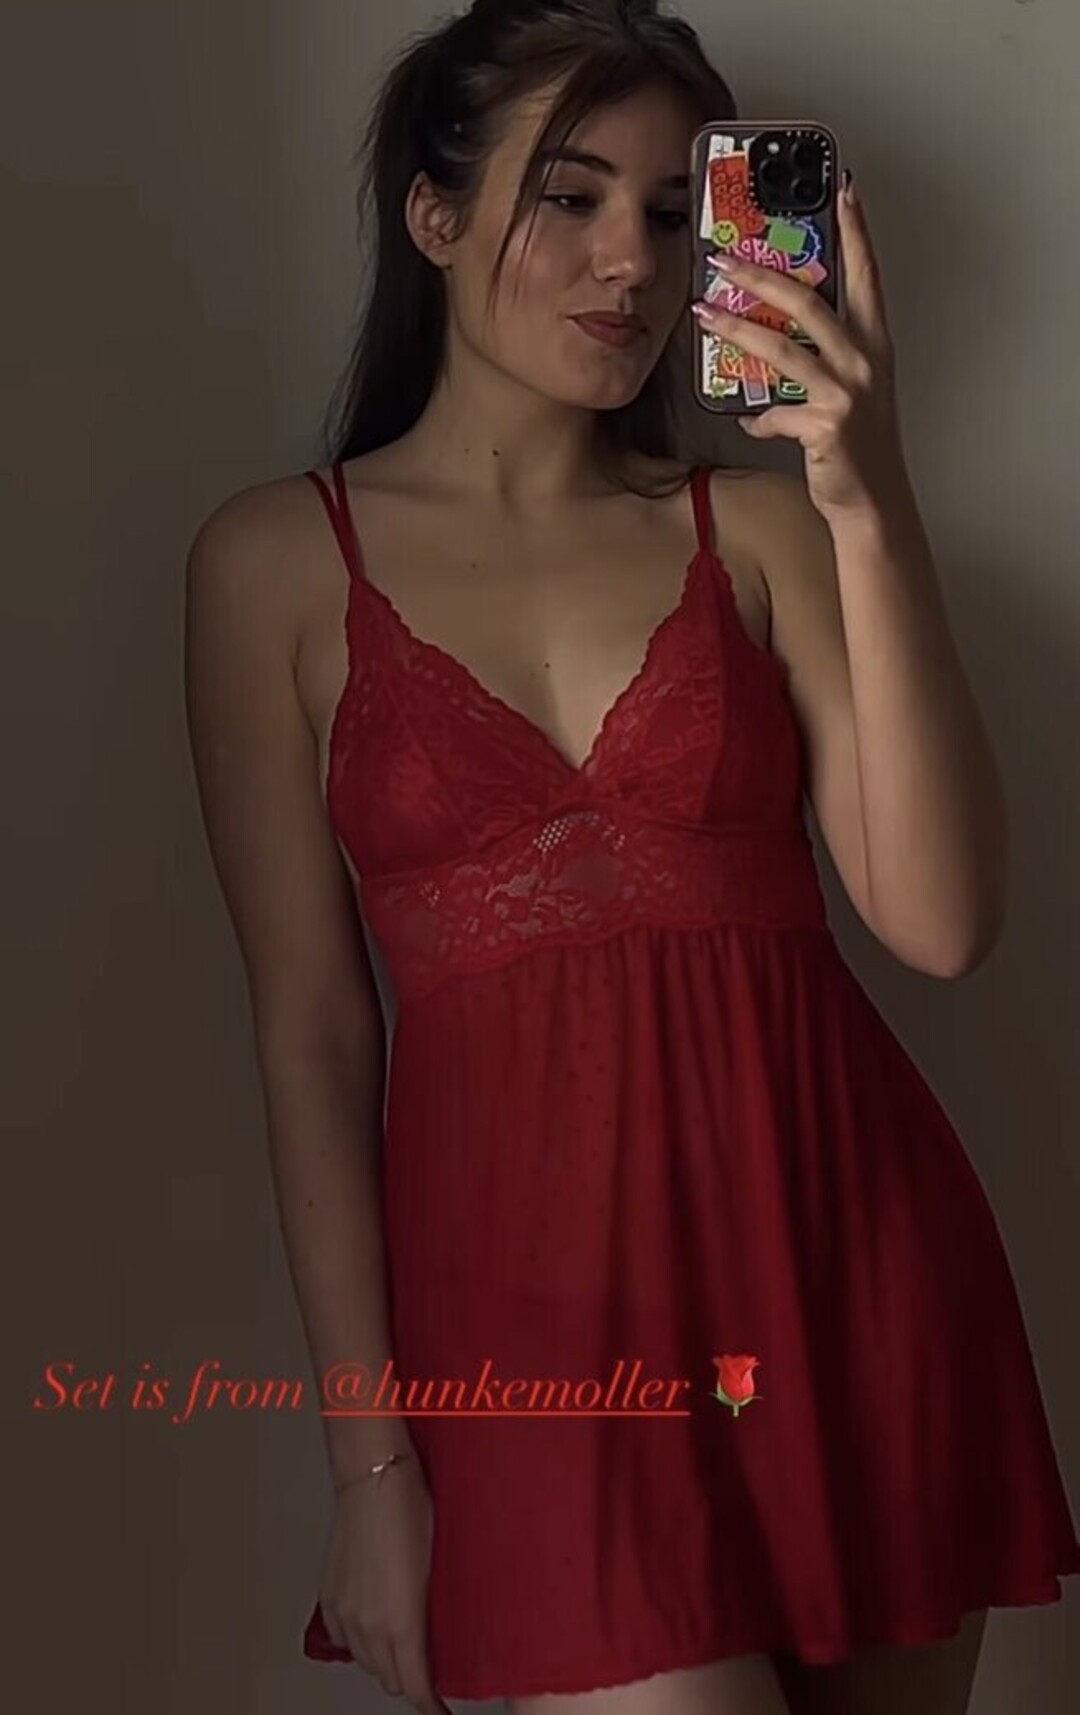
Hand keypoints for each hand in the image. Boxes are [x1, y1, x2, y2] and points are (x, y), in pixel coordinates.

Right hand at [318, 1449, 450, 1714]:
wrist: (374, 1480)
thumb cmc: (412, 1510)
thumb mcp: (439, 1567)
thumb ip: (437, 1613)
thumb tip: (442, 1638)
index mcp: (401, 1624)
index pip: (416, 1687)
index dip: (432, 1704)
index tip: (442, 1710)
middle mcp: (369, 1627)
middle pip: (390, 1679)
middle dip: (410, 1679)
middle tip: (428, 1667)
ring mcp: (346, 1614)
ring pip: (366, 1662)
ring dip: (385, 1661)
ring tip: (404, 1646)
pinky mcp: (330, 1599)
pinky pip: (345, 1640)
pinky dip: (360, 1641)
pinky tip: (374, 1626)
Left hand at [691, 175, 907, 521]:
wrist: (874, 502)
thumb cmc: (858, 447)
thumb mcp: (845, 393)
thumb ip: (815, 365)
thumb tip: (769, 350)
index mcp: (873, 344)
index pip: (866, 273)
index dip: (855, 230)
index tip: (843, 187)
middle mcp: (865, 361)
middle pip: (808, 301)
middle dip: (761, 275)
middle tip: (724, 258)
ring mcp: (847, 392)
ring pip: (782, 348)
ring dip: (736, 329)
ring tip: (704, 313)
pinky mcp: (827, 424)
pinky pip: (775, 412)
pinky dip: (757, 418)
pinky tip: (747, 420)